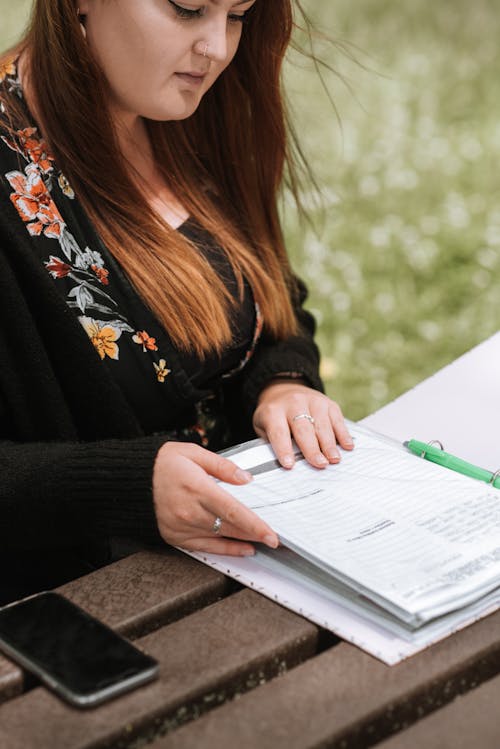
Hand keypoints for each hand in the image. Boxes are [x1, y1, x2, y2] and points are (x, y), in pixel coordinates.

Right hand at [152, 442, 278, 555]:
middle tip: (274, 539)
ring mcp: (181, 527)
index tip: (272, 535)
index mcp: (198, 488)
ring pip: (220, 539)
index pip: (234, 511)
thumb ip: (223, 466)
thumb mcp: (194, 453)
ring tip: (261, 542)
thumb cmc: (162, 463)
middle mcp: (190, 511)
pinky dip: (225, 550)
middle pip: (230, 528)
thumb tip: (245, 478)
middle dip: (255, 535)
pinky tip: (241, 549)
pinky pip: (205, 548)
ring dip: (243, 541)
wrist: (131, 480)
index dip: (255, 525)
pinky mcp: (174, 536)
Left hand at [252, 380, 353, 468]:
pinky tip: (347, 446)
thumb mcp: (264, 427)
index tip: (290, 465)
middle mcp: (293, 403)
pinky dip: (343, 434)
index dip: (284, 449)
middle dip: (312, 448)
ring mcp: (313, 401)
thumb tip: (286, 464)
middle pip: (304, 429)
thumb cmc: (274, 416)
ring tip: (334, 459)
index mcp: (273, 411)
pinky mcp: (328, 403)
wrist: (285, 391)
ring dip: (329, 444)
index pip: (279, 432)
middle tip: (320, 464)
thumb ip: (272, 443)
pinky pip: (337, 419)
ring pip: (322, 425)